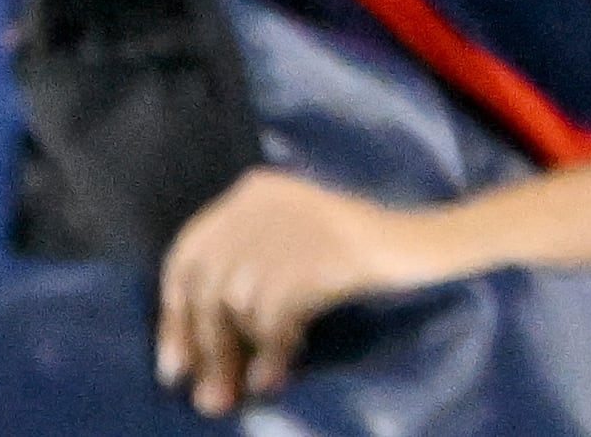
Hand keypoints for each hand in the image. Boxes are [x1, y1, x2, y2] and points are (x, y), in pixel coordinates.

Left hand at [157, 170, 450, 413]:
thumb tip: (187, 354)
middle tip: (207, 397)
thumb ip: (242, 274)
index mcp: (253, 192)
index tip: (175, 365)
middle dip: (202, 348)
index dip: (175, 317)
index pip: (187, 256)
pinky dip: (269, 354)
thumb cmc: (352, 254)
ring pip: (234, 307)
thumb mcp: (289, 244)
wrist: (415, 244)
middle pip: (206, 286)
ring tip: (241, 392)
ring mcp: (290, 225)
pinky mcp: (314, 253)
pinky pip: (272, 318)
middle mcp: (262, 203)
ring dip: (234, 358)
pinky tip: (273, 377)